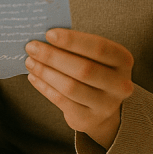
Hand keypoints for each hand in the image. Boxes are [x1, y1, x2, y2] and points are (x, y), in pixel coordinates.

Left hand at [25, 29, 133, 148]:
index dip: (73, 40)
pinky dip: (44, 87)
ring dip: (45, 72)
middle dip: (53, 56)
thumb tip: (43, 37)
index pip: (99, 48)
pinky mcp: (88, 119)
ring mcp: (106, 105)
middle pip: (84, 69)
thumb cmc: (93, 68)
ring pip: (70, 87)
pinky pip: (61, 101)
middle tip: (31, 47)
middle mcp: (120, 84)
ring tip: (29, 61)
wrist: (102, 105)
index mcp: (123, 60)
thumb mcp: (93, 55)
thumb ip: (76, 45)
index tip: (48, 33)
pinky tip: (33, 76)